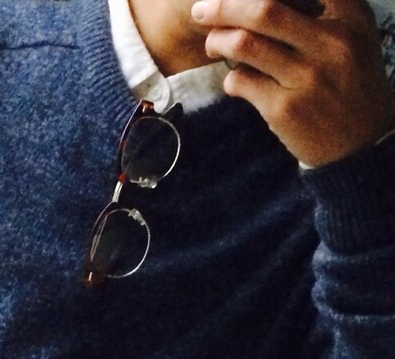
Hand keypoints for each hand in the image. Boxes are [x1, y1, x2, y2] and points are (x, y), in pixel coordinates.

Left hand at [191, 0, 394, 165]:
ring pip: (244, 44)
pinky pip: (241, 82)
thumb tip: (255, 2)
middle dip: (223, 6)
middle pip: (263, 9)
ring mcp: (306, 77)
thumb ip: (321, 7)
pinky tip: (236, 81)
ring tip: (213, 45)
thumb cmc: (347, 81)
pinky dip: (230, 78)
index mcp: (347, 16)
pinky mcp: (285, 109)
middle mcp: (329, 42)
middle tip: (201, 9)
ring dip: (217, 41)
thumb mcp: (352, 34)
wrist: (359, 142)